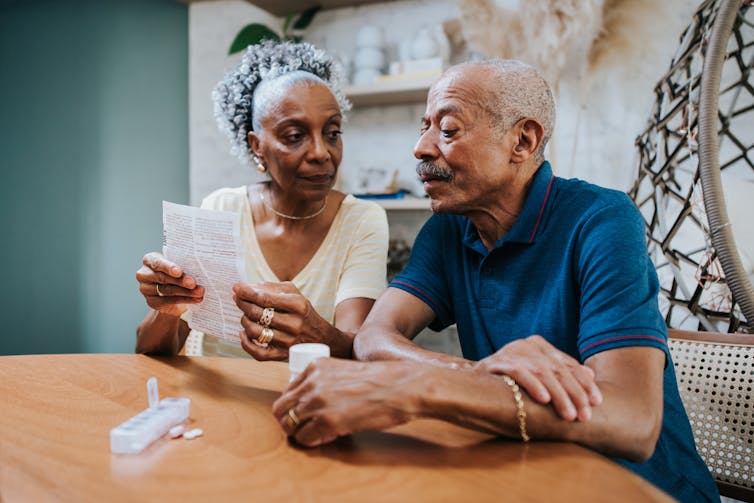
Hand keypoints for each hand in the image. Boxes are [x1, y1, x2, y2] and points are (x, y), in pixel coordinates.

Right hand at [136, 252, 203, 316]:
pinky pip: (168, 301)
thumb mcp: (178, 264)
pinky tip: (195, 299)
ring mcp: (145, 289)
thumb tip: (198, 268)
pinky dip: (185, 300)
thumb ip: (183, 264)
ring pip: (167, 290)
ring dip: (186, 292)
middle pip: (163, 278)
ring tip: (199, 292)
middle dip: (180, 281)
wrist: (173, 291)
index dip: (168, 267)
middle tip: (193, 283)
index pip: (157, 263)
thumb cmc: (176, 272)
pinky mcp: (151, 302)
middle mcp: (144, 274)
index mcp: (149, 260)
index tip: (179, 272)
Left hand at [234, 282, 337, 359]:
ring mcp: (287, 341)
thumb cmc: (302, 311)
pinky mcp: (282, 355)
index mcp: (297, 305)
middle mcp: (293, 323)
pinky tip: (244, 334)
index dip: (247, 292)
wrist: (320, 337)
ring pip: (254, 331)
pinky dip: (246, 343)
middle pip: (257, 313)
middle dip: (242, 304)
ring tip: (245, 315)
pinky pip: (257, 353)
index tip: (236, 288)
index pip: (265, 298)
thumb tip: (247, 288)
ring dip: (244, 321)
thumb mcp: (294, 293)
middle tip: (237, 299)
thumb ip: (271, 288)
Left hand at [272, 358, 418, 445]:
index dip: (295, 406)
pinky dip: (313, 442)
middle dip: (290, 421)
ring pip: (289, 425)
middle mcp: (312, 382)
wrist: (401, 387)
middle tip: (306, 429)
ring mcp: (317, 401)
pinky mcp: (327, 421)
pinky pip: (304, 438)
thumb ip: (325, 381)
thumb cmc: (381, 381)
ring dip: (301, 433)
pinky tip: (328, 437)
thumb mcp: (345, 370)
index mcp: (316, 366)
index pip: (287, 391)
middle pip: (280, 409)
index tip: (307, 413)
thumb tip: (312, 403)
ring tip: (320, 434)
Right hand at [474, 335, 601, 421]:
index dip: (584, 384)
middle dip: (575, 394)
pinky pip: (519, 372)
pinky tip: (544, 400)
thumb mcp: (539, 378)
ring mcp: (510, 351)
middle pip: (558, 369)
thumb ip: (562, 374)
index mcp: (539, 345)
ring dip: (559, 395)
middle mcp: (526, 344)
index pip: (568, 365)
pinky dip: (533, 385)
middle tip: (585, 415)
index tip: (597, 403)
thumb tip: (591, 374)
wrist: (469, 384)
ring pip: (542, 372)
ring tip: (569, 414)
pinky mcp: (495, 362)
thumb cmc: (509, 384)